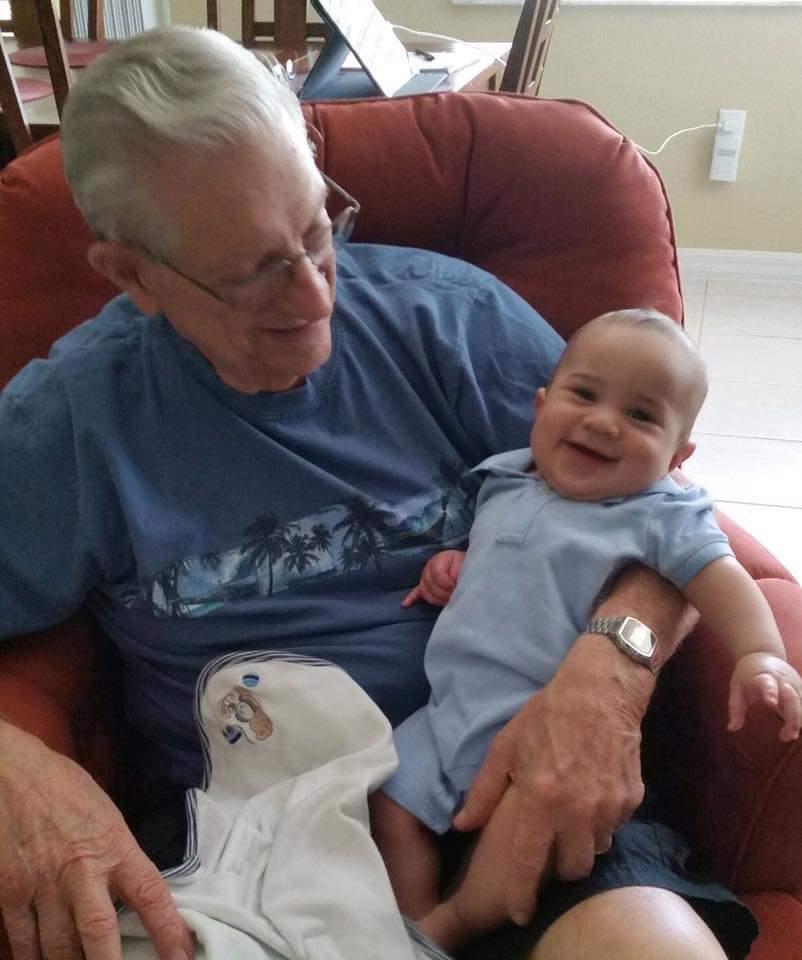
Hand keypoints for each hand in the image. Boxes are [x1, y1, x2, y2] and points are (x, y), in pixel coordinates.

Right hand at [0, 721, 192, 959]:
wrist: (14, 773)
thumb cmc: (66, 790)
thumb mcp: (107, 816)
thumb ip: (120, 857)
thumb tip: (135, 898)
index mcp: (114, 846)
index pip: (150, 894)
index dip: (169, 931)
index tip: (182, 958)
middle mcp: (80, 870)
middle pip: (98, 934)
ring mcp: (41, 884)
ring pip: (57, 949)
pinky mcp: (9, 892)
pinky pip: (21, 943)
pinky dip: (32, 959)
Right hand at [402, 550, 464, 607]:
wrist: (465, 564)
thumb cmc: (465, 565)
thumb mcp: (464, 565)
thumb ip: (458, 575)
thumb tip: (453, 587)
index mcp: (439, 559)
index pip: (438, 576)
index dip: (448, 584)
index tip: (457, 587)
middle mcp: (429, 567)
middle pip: (430, 586)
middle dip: (444, 594)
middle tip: (455, 596)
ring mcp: (425, 577)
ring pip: (425, 592)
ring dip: (437, 599)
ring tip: (449, 600)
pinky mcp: (425, 585)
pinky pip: (416, 592)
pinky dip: (411, 598)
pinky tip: (405, 604)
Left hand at [452, 636, 646, 925]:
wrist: (601, 689)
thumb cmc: (547, 715)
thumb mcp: (505, 747)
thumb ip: (483, 791)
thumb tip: (462, 825)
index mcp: (542, 798)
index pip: (530, 863)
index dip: (522, 895)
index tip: (518, 913)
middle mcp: (578, 810)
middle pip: (571, 869)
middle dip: (558, 868)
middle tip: (547, 848)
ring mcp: (610, 807)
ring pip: (595, 851)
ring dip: (580, 845)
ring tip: (567, 820)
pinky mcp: (631, 799)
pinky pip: (613, 828)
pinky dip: (599, 823)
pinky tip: (588, 797)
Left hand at [728, 651, 801, 741]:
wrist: (762, 653)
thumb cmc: (747, 675)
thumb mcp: (737, 688)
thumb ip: (735, 708)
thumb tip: (731, 729)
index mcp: (763, 677)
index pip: (767, 684)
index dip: (770, 692)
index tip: (771, 703)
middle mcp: (782, 680)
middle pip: (792, 698)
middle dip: (793, 717)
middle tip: (787, 735)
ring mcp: (794, 684)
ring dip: (799, 721)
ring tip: (788, 735)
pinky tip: (797, 729)